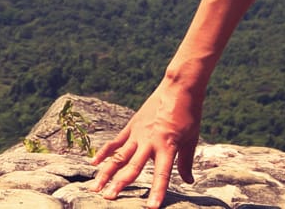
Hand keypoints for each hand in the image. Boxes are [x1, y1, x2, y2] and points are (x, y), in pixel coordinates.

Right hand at [90, 81, 204, 208]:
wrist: (179, 88)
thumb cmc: (188, 114)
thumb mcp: (191, 140)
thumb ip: (186, 163)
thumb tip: (188, 182)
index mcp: (167, 146)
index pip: (162, 174)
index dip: (156, 192)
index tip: (151, 207)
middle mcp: (150, 142)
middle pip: (132, 167)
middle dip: (119, 184)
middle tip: (108, 198)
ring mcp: (137, 134)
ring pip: (118, 156)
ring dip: (106, 172)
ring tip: (95, 187)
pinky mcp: (131, 126)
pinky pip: (115, 142)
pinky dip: (104, 152)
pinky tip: (93, 163)